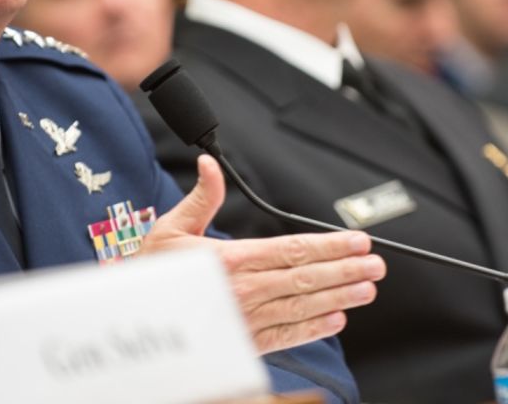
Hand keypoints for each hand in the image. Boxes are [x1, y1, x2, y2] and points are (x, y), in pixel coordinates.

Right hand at [142, 154, 385, 353]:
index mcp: (229, 260)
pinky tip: (336, 320)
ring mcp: (245, 320)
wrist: (132, 319)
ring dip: (339, 297)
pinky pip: (285, 336)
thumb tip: (210, 163)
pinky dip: (313, 329)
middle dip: (346, 271)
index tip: (358, 242)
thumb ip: (202, 197)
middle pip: (306, 279)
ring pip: (302, 307)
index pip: (291, 250)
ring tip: (366, 289)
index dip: (330, 246)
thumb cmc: (151, 274)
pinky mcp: (243, 343)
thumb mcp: (170, 228)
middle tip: (375, 266)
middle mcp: (242, 291)